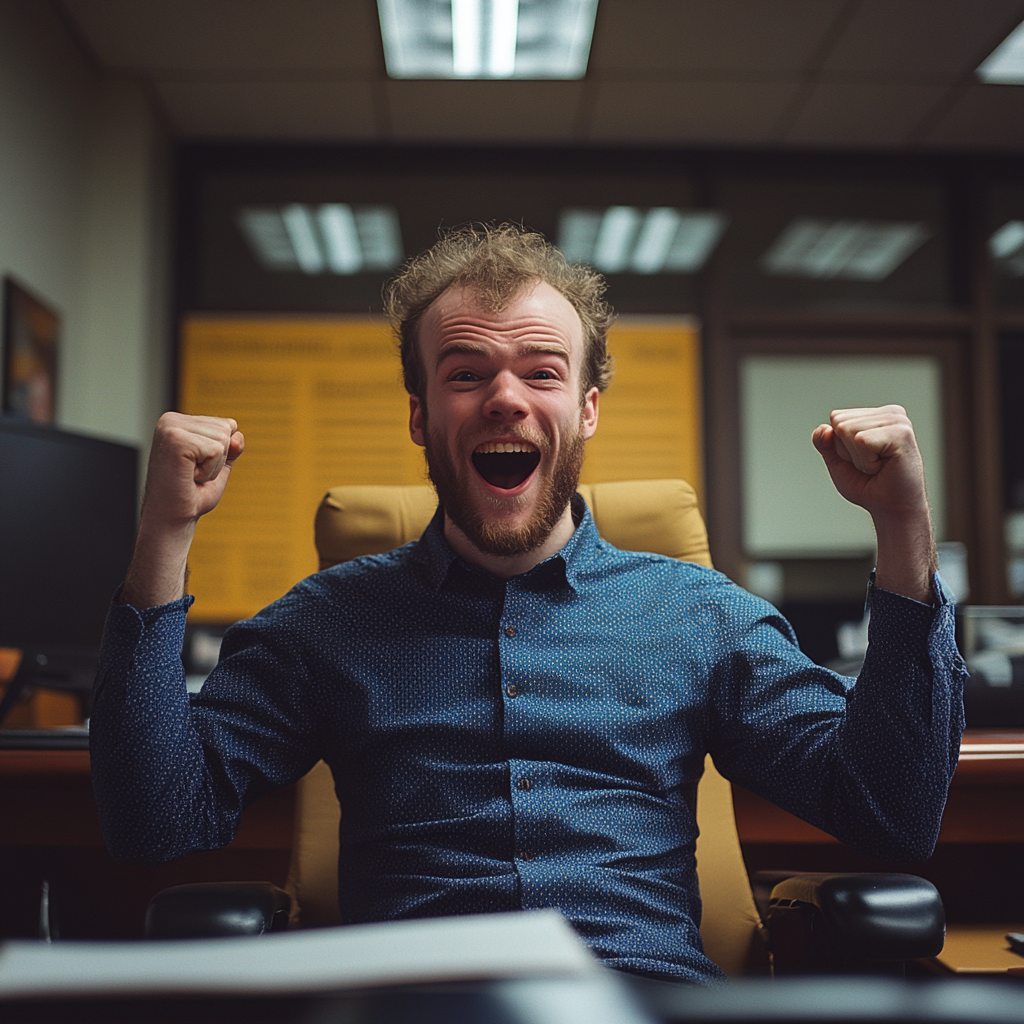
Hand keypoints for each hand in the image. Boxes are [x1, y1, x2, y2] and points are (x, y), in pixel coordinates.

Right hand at [121, 413, 243, 608]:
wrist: (171, 519)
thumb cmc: (191, 494)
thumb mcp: (218, 465)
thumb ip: (231, 447)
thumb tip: (237, 436)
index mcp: (178, 421)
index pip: (227, 424)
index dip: (222, 454)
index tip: (197, 468)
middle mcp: (171, 420)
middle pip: (227, 429)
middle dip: (218, 459)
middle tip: (193, 475)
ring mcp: (171, 428)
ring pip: (223, 439)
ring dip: (213, 466)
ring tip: (190, 476)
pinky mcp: (175, 439)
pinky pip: (217, 450)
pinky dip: (209, 470)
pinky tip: (188, 477)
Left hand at [812, 405, 935, 602]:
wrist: (893, 514)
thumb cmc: (870, 491)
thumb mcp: (839, 467)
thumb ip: (826, 445)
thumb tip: (821, 429)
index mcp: (877, 416)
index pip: (834, 419)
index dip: (837, 447)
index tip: (861, 465)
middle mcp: (891, 413)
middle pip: (838, 422)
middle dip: (844, 452)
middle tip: (870, 471)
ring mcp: (899, 422)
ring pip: (847, 430)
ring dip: (855, 458)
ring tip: (878, 470)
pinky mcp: (903, 436)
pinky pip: (859, 439)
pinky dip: (863, 459)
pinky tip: (883, 468)